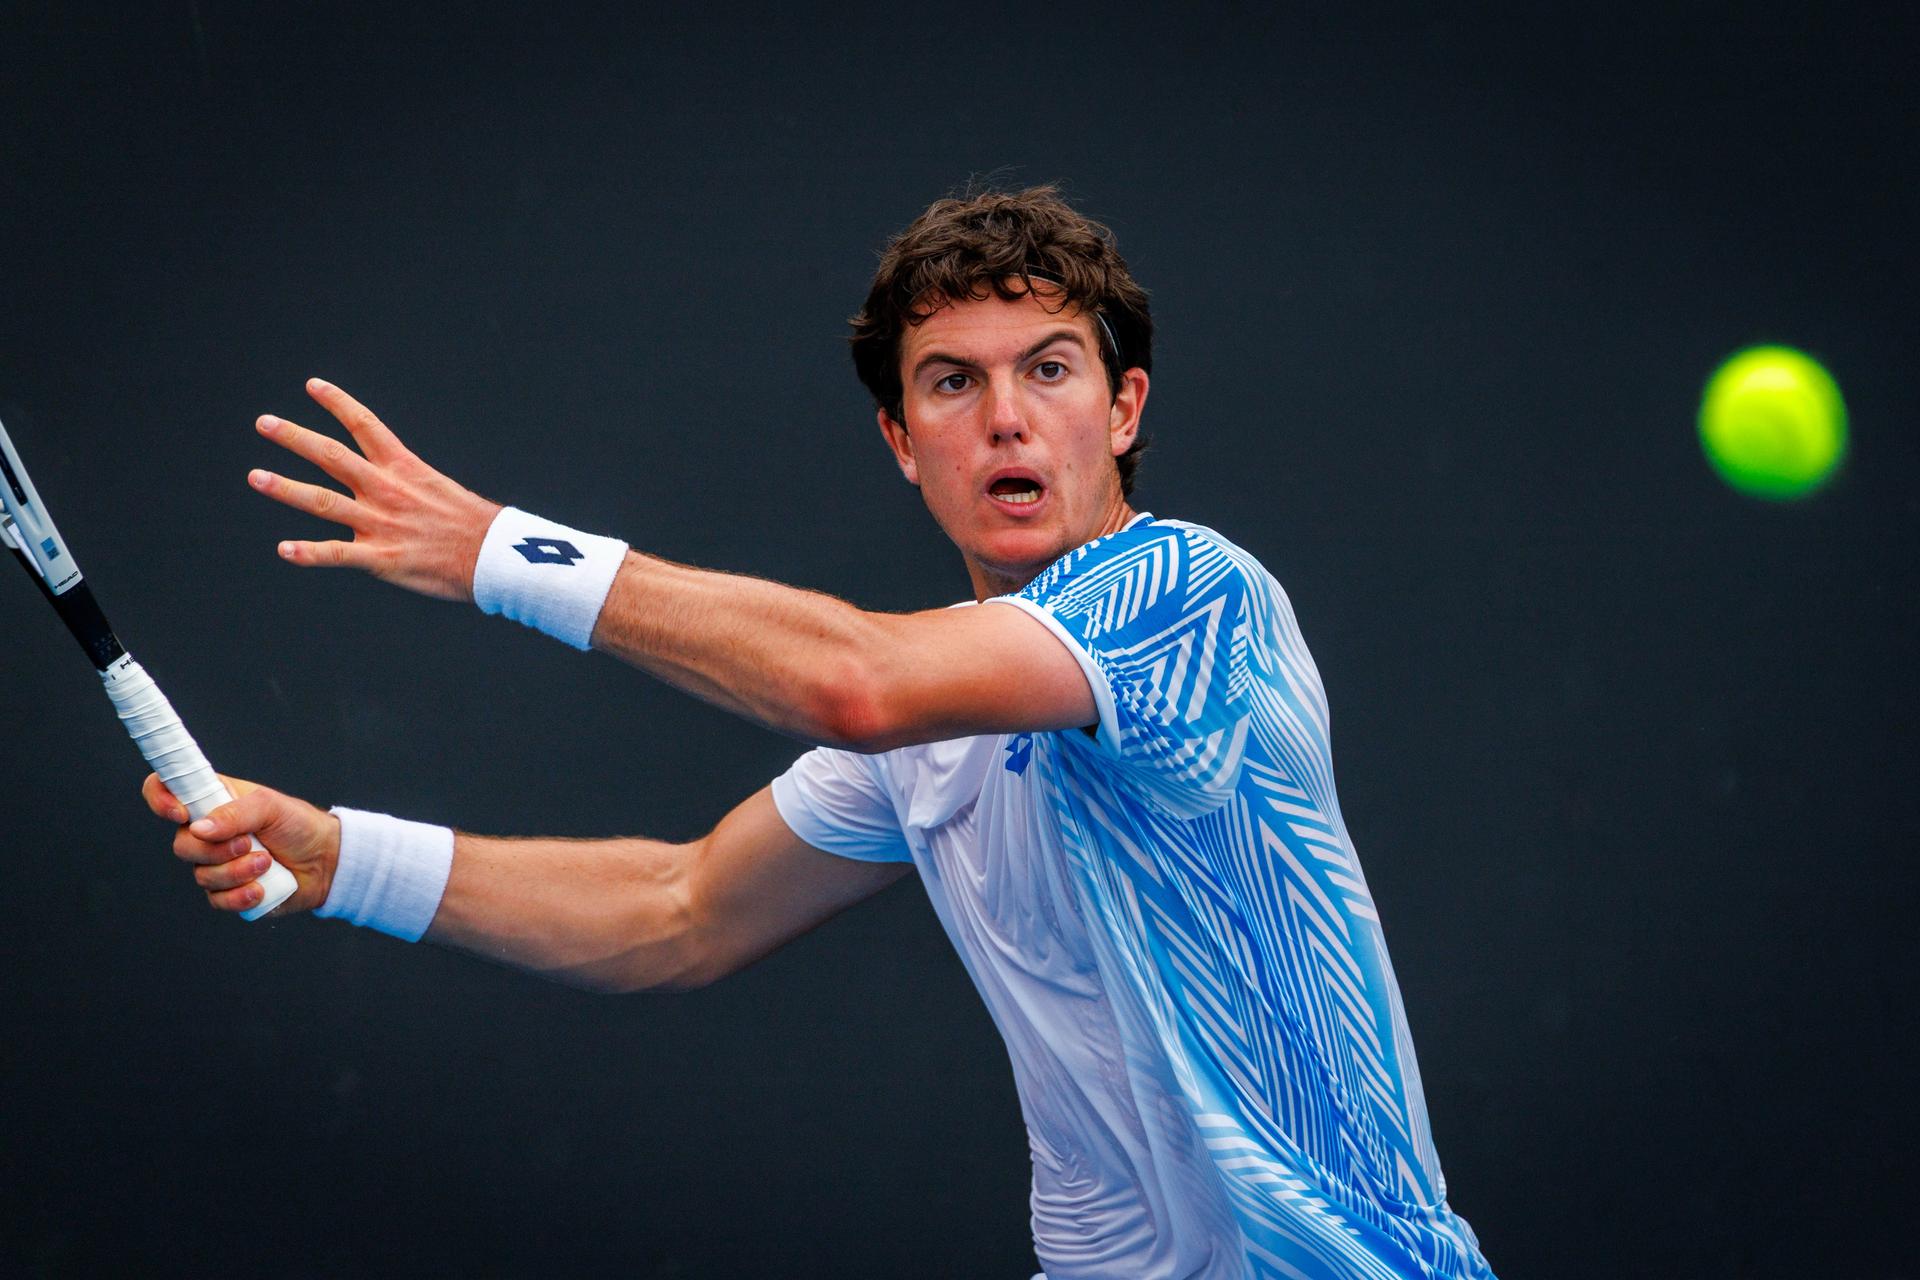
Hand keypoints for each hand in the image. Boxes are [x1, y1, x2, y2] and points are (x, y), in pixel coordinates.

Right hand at [143, 773, 339, 916]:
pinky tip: (262, 888)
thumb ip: (236, 813)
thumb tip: (200, 828)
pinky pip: (217, 900)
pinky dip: (240, 895)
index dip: (161, 800)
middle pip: (182, 845)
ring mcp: (216, 864)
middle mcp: (208, 833)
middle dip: (216, 850)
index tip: (182, 814)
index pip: (165, 791)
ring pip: (202, 876)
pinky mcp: (228, 892)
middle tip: (249, 843)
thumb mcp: (271, 807)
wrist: (326, 861)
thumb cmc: (299, 825)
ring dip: (237, 872)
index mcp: (212, 800)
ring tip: (268, 862)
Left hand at [249, 378, 502, 601]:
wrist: (494, 556)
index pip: (365, 425)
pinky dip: (309, 553)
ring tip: (257, 476)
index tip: (311, 385)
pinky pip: (338, 554)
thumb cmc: (474, 525)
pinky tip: (284, 550)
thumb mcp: (440, 489)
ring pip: (324, 501)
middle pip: (331, 456)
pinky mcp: (381, 558)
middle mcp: (386, 490)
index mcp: (404, 468)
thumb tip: (395, 481)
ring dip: (287, 488)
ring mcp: (380, 523)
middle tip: (265, 423)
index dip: (337, 403)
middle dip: (295, 438)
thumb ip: (409, 485)